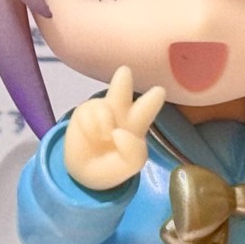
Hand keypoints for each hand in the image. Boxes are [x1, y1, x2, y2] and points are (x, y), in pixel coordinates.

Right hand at [63, 66, 166, 191]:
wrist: (87, 172)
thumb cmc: (114, 164)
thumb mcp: (132, 164)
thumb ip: (134, 151)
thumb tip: (118, 132)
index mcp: (137, 122)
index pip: (147, 108)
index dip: (152, 100)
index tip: (160, 90)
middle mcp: (120, 111)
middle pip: (121, 91)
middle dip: (122, 82)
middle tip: (124, 71)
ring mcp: (102, 109)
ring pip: (103, 106)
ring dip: (105, 124)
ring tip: (105, 137)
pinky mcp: (84, 111)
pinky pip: (88, 116)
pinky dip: (91, 130)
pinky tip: (94, 136)